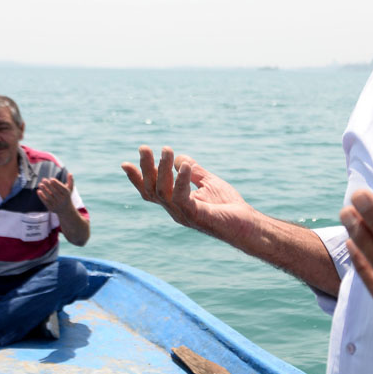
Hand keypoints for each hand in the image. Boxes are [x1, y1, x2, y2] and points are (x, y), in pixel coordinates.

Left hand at [38, 171, 76, 212]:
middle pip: (55, 192)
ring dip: (44, 190)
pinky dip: (42, 197)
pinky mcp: (52, 208)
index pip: (62, 188)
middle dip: (49, 185)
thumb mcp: (70, 190)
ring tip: (40, 184)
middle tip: (43, 179)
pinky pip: (46, 202)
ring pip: (49, 197)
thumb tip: (70, 173)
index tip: (51, 179)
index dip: (57, 184)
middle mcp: (62, 200)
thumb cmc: (67, 197)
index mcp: (67, 194)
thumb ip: (70, 181)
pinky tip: (39, 191)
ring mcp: (57, 205)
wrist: (66, 211)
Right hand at [121, 146, 254, 239]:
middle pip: (151, 189)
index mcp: (176, 203)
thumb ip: (195, 171)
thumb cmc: (230, 207)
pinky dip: (181, 181)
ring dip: (163, 169)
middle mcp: (175, 210)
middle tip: (144, 147)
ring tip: (167, 150)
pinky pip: (182, 198)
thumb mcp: (209, 183)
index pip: (150, 190)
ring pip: (163, 192)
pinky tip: (186, 166)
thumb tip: (180, 157)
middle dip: (146, 168)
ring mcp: (184, 215)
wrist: (248, 225)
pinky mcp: (196, 216)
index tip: (124, 163)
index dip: (136, 178)